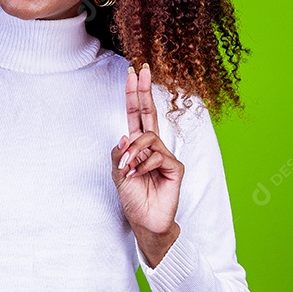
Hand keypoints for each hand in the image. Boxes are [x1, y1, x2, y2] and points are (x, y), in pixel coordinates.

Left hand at [111, 63, 183, 260]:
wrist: (145, 221)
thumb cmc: (133, 197)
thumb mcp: (118, 174)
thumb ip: (119, 154)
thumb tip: (124, 135)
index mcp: (138, 145)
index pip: (136, 114)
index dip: (134, 95)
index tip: (133, 73)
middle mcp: (152, 146)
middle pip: (148, 112)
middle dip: (143, 91)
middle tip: (142, 70)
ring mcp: (165, 155)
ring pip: (147, 138)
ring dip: (132, 152)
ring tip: (126, 170)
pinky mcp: (174, 166)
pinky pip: (156, 156)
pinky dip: (142, 166)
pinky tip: (136, 177)